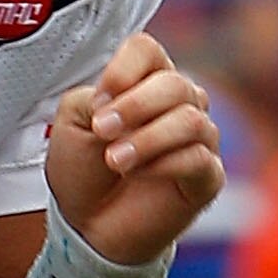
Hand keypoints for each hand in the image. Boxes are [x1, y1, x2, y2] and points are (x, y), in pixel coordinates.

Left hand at [45, 33, 222, 267]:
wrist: (89, 227)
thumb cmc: (83, 173)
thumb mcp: (69, 125)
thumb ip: (89, 97)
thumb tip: (119, 96)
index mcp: (144, 83)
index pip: (147, 50)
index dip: (124, 70)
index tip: (98, 103)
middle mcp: (178, 103)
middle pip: (174, 83)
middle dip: (134, 107)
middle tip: (103, 132)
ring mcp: (198, 139)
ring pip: (190, 120)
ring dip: (147, 139)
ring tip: (114, 161)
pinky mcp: (207, 176)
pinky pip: (199, 158)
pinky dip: (164, 165)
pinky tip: (138, 176)